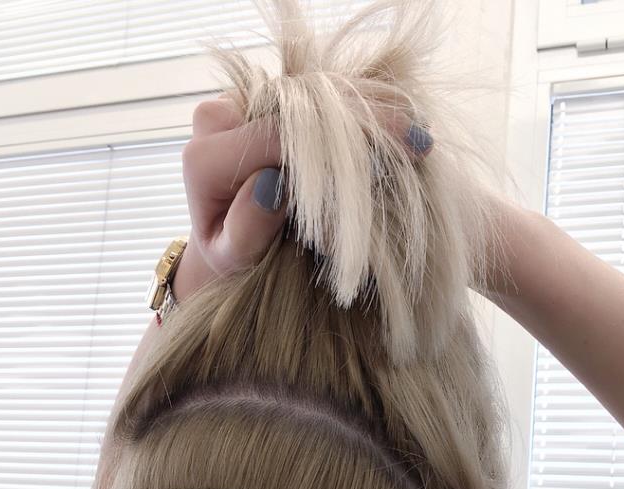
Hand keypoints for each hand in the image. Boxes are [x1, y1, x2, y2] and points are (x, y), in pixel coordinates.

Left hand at [170, 93, 433, 302]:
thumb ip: (248, 228)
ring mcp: (247, 100)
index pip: (273, 139)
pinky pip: (323, 91)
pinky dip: (366, 104)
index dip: (331, 147)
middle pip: (300, 105)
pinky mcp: (274, 97)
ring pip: (316, 90)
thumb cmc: (238, 264)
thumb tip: (270, 184)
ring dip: (372, 107)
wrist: (235, 247)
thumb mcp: (237, 260)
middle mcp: (220, 118)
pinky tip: (405, 121)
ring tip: (419, 134)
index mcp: (204, 159)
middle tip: (418, 143)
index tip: (385, 164)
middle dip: (362, 121)